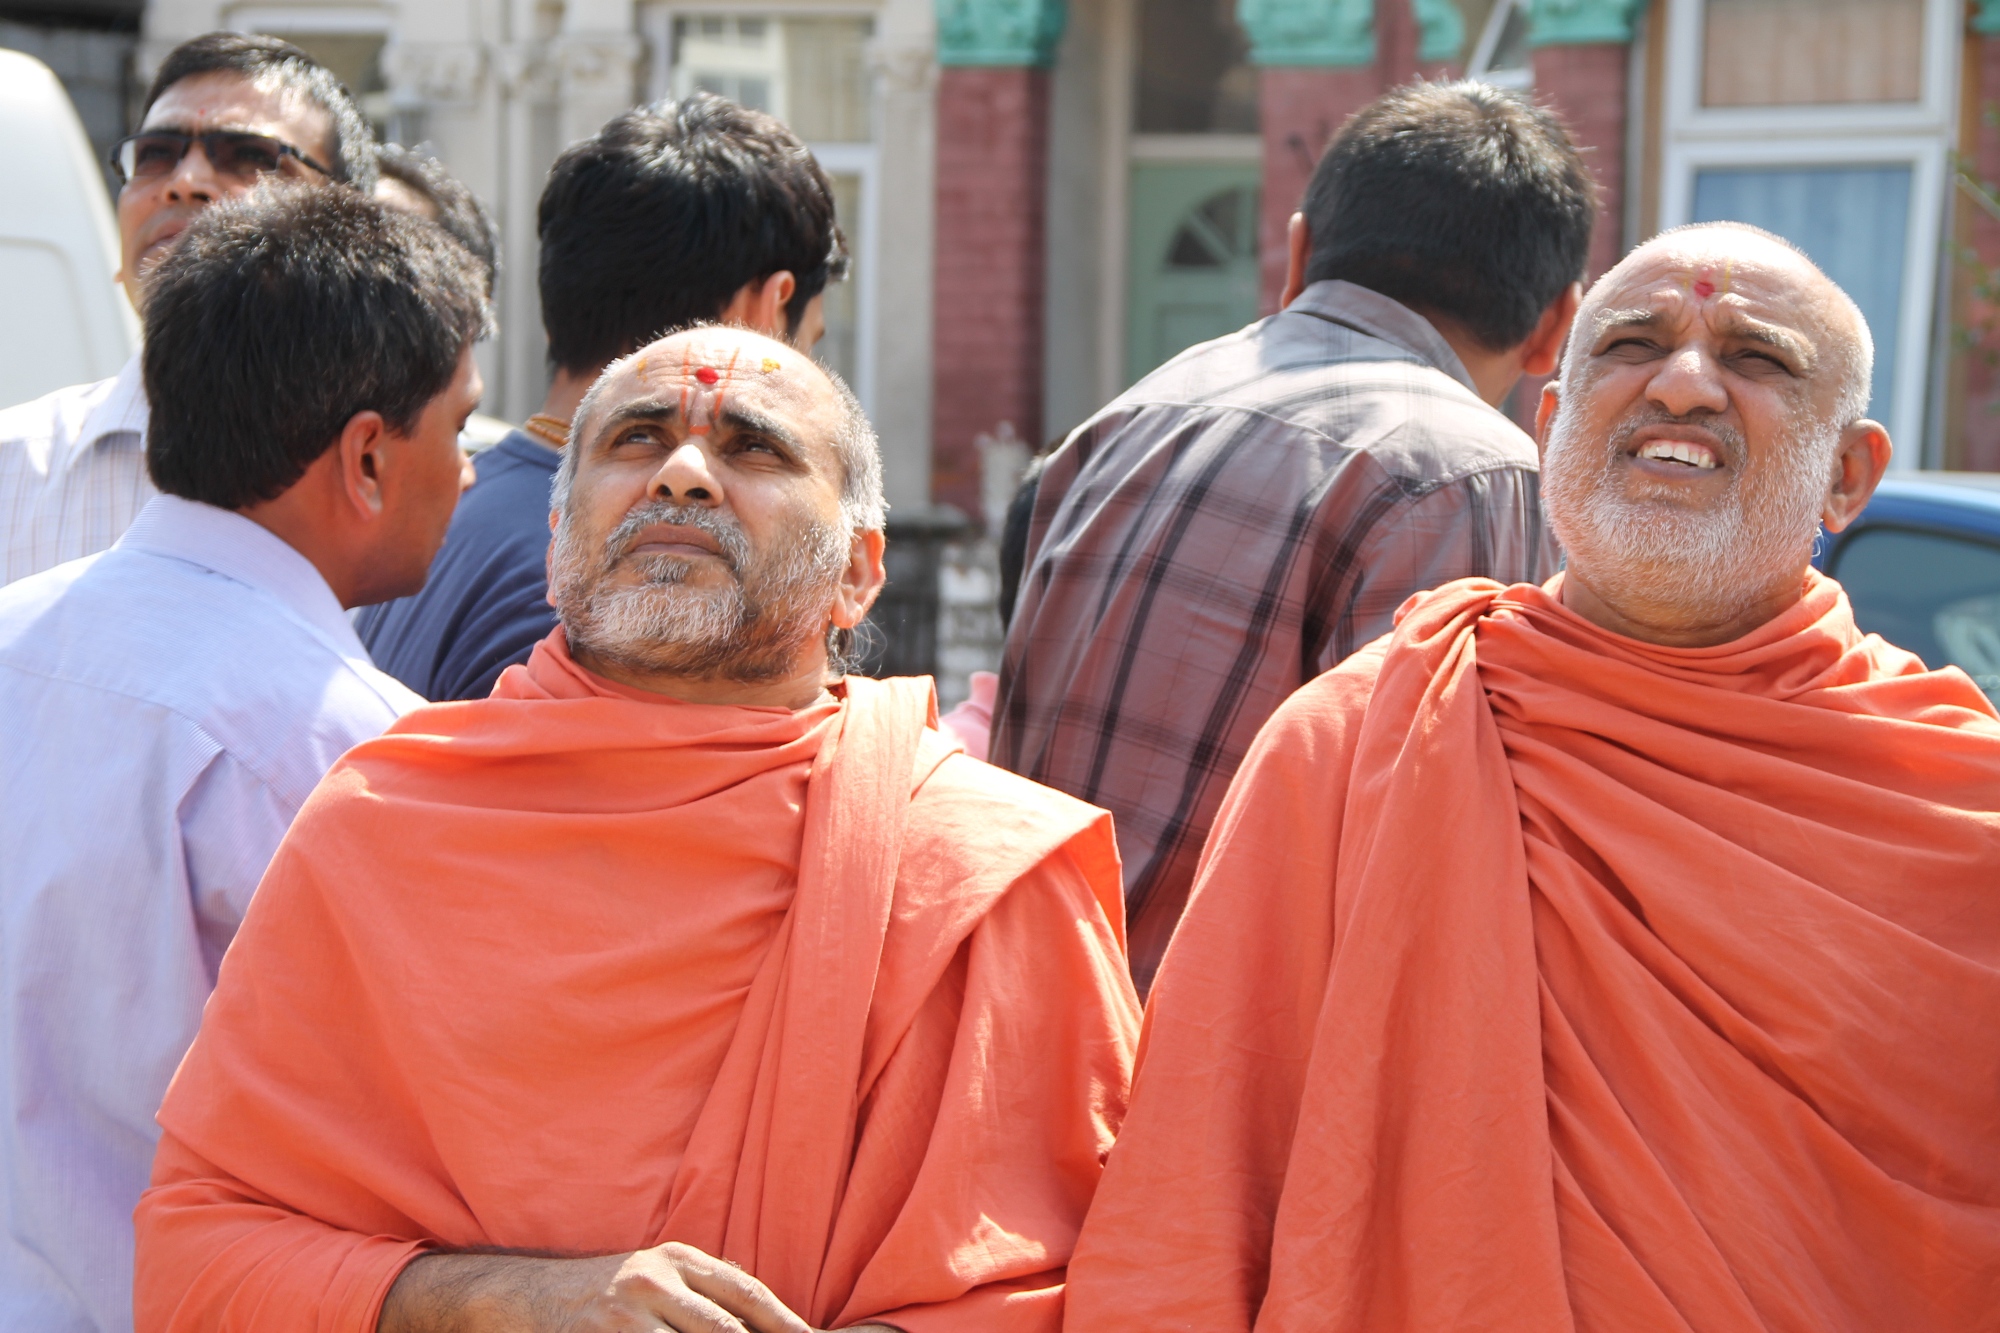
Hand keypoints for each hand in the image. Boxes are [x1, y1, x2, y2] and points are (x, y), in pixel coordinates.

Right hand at [379, 1241, 815, 1332]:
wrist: (517, 1295)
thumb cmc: (599, 1295)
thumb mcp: (654, 1279)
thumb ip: (704, 1298)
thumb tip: (769, 1324)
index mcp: (678, 1259)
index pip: (750, 1297)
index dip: (786, 1327)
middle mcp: (655, 1280)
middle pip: (728, 1332)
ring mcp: (625, 1313)